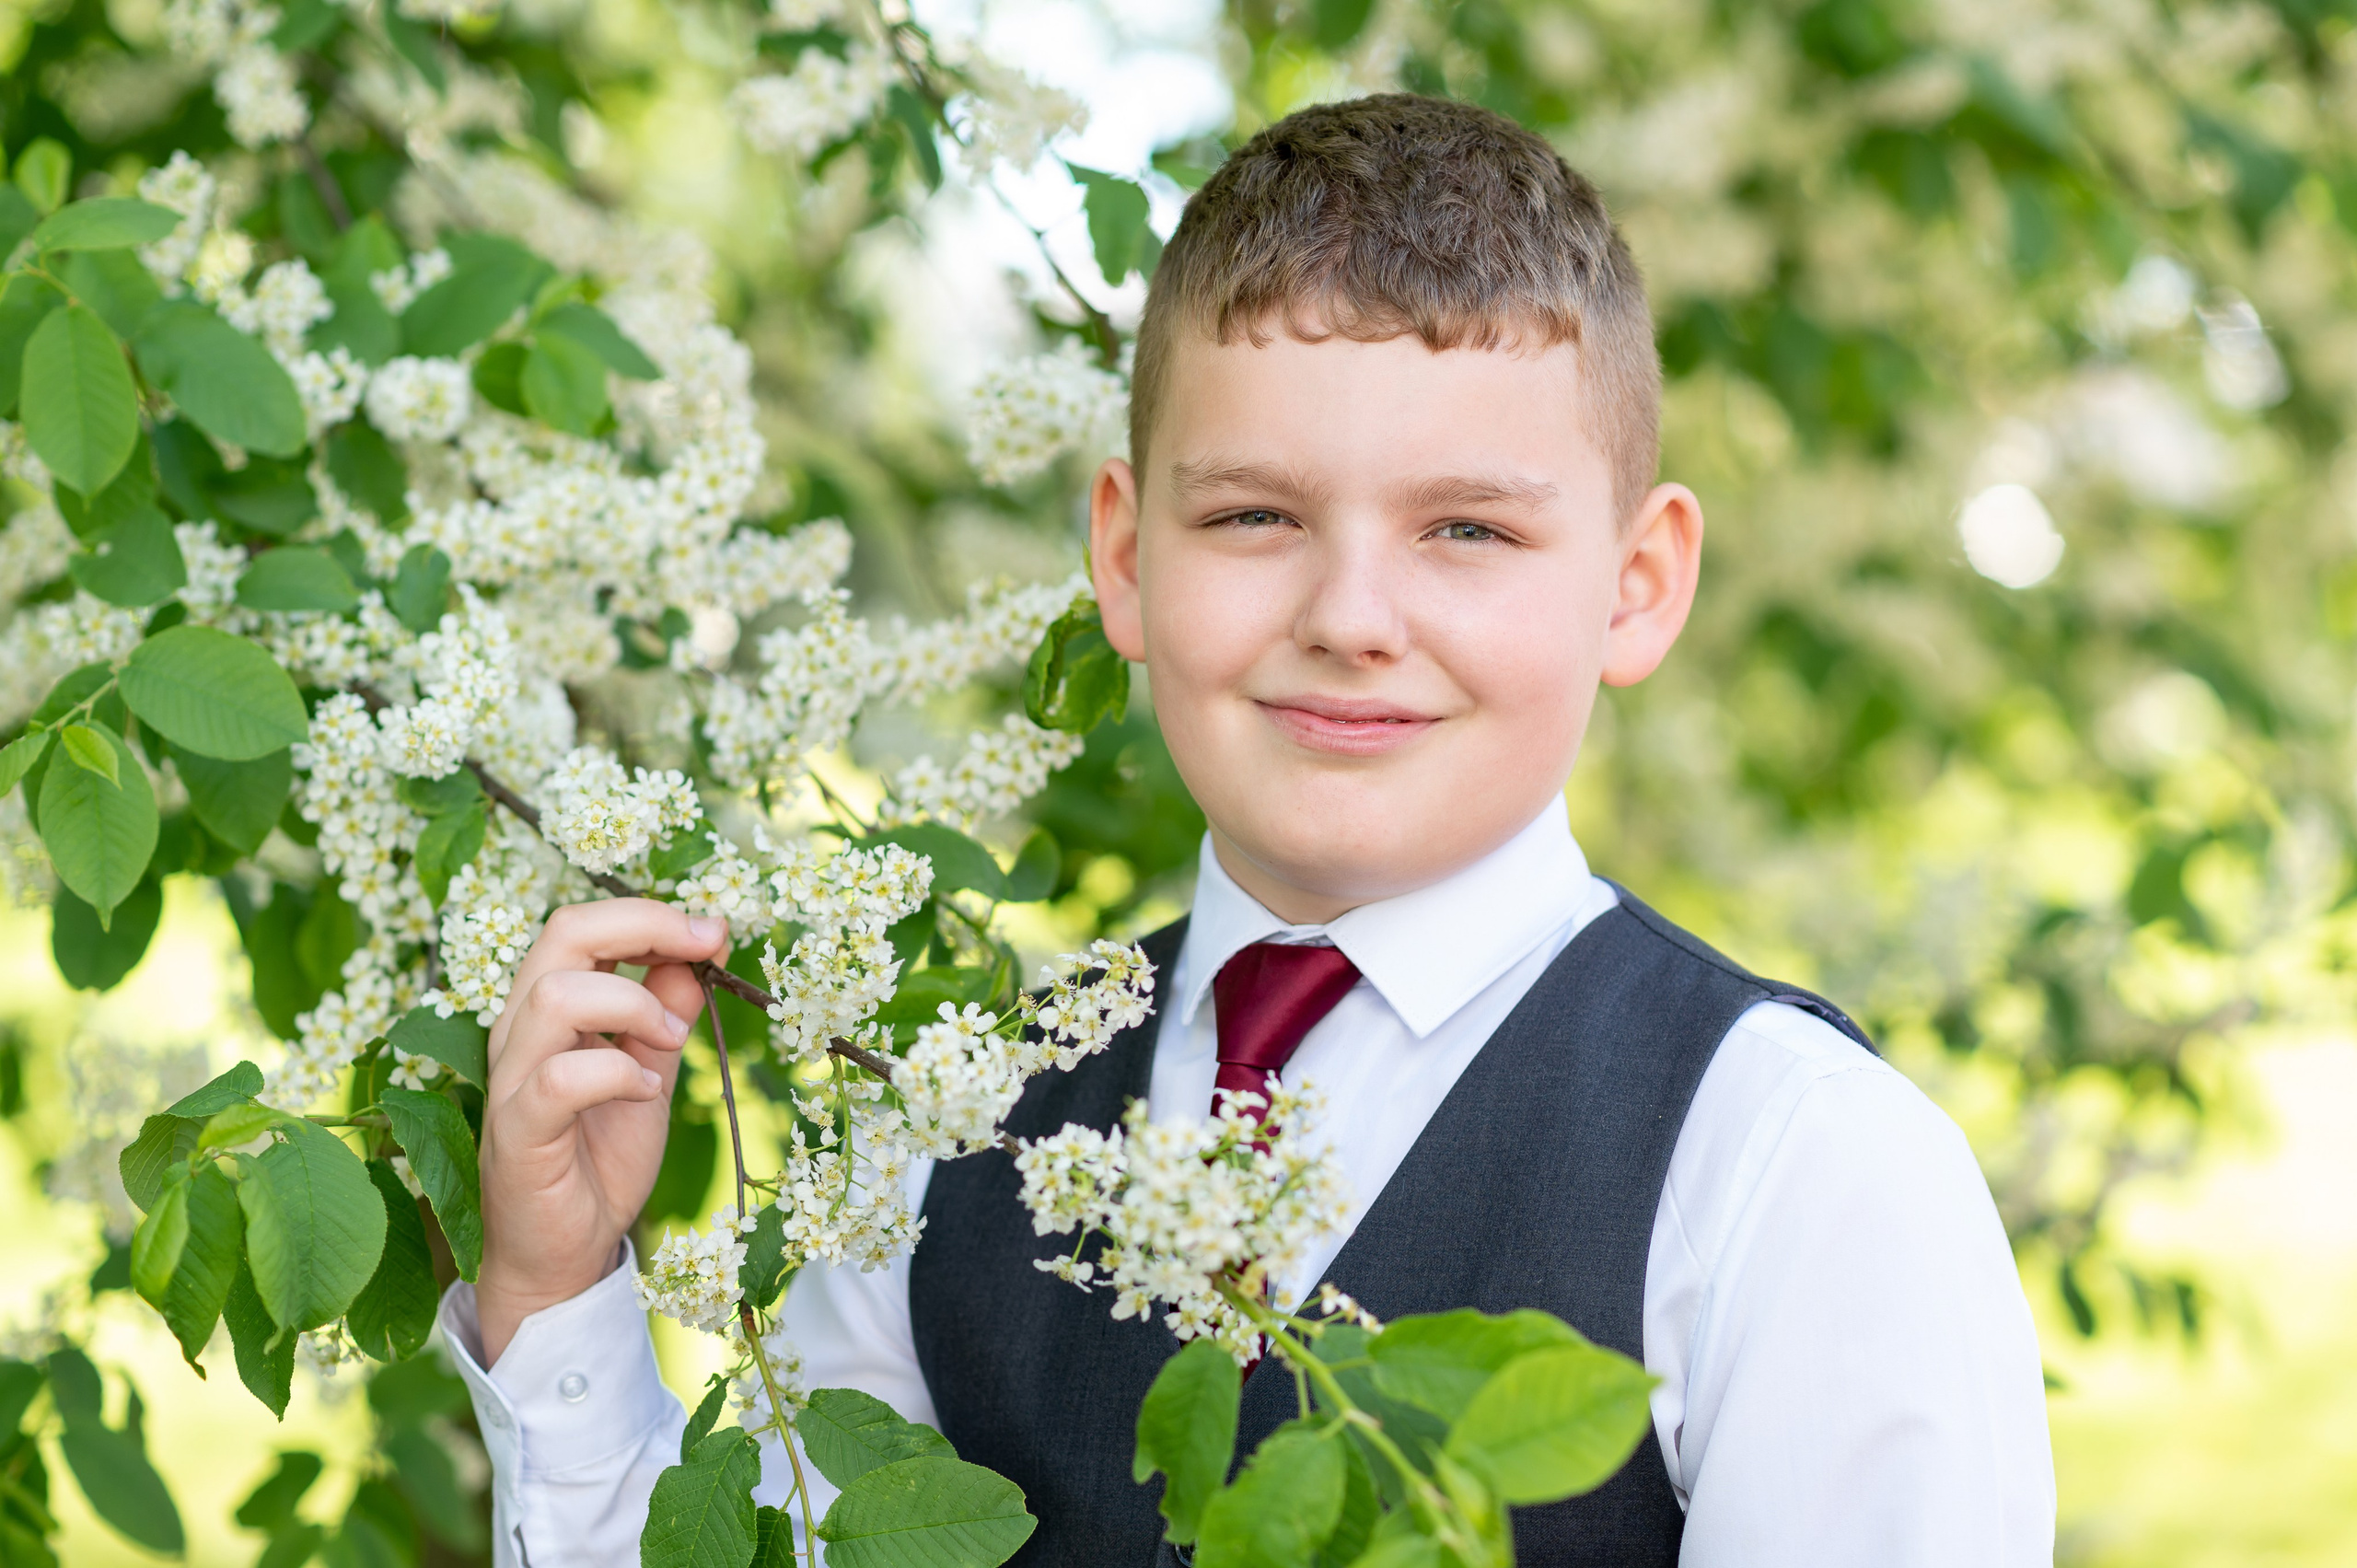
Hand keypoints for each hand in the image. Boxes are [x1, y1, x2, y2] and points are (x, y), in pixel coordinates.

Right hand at [473, 899, 728, 1362]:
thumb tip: (705, 945)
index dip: (650, 914)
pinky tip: (647, 1089)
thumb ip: (667, 1010)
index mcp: (549, 1009)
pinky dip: (614, 1071)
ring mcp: (511, 1080)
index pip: (582, 925)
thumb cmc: (601, 1156)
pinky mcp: (516, 1132)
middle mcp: (520, 1031)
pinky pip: (556, 1079)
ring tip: (671, 1040)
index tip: (714, 929)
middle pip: (563, 933)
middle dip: (645, 925)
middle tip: (706, 947)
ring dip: (634, 1004)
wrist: (567, 1250)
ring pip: (555, 996)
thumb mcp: (651, 1069)